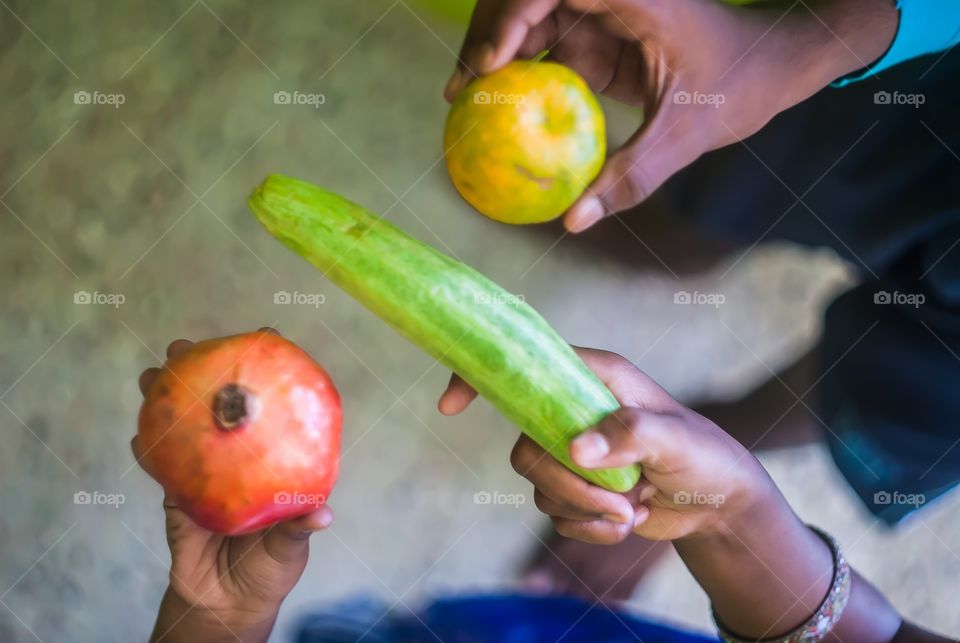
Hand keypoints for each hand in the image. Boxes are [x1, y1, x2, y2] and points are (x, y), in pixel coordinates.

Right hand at [134, 331, 332, 641]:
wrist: (225, 604)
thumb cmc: (269, 570)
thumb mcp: (289, 548)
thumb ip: (299, 529)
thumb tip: (322, 513)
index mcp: (271, 458)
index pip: (272, 405)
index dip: (269, 366)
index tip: (265, 334)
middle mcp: (238, 454)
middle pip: (219, 400)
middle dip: (200, 366)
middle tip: (185, 346)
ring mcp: (205, 468)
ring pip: (182, 423)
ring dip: (164, 397)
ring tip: (152, 376)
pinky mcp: (175, 492)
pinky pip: (159, 466)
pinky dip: (147, 450)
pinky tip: (138, 437)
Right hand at [439, 346, 773, 543]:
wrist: (716, 503)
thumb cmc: (702, 453)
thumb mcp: (674, 438)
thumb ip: (629, 435)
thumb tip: (575, 450)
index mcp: (592, 378)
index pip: (525, 366)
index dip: (482, 377)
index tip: (452, 405)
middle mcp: (573, 412)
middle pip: (525, 448)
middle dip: (566, 484)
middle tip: (616, 501)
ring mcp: (570, 452)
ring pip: (538, 485)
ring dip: (584, 508)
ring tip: (631, 509)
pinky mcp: (574, 489)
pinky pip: (554, 514)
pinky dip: (588, 526)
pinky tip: (626, 522)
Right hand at [444, 0, 896, 230]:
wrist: (772, 64)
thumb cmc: (739, 85)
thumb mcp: (686, 137)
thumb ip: (631, 177)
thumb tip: (575, 222)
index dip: (509, 17)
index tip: (488, 67)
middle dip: (485, 35)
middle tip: (460, 93)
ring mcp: (600, 10)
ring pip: (526, 17)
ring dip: (492, 51)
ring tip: (465, 101)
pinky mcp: (595, 32)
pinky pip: (544, 45)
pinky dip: (516, 70)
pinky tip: (497, 108)